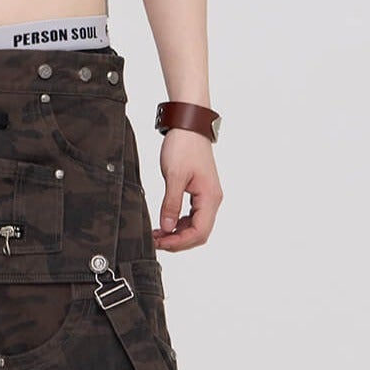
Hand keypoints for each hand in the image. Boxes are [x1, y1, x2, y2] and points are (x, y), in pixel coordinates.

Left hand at [153, 130, 220, 250]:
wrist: (189, 127)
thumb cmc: (184, 146)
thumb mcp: (174, 176)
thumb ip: (171, 204)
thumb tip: (167, 227)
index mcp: (210, 197)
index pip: (199, 232)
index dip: (180, 242)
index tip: (161, 243)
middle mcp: (212, 199)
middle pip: (199, 233)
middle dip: (178, 241)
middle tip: (157, 241)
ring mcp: (207, 196)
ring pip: (195, 226)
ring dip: (178, 233)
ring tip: (158, 233)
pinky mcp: (200, 192)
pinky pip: (192, 216)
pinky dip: (179, 223)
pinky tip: (165, 223)